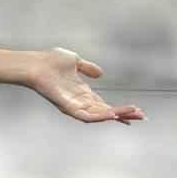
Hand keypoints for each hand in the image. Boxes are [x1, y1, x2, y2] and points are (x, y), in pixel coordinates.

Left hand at [30, 47, 144, 123]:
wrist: (35, 63)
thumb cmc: (49, 61)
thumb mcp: (74, 61)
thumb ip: (87, 68)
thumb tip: (100, 74)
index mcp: (82, 93)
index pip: (104, 104)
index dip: (120, 108)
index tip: (137, 111)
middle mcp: (79, 101)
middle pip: (106, 112)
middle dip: (124, 114)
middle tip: (142, 116)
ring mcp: (74, 106)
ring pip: (100, 115)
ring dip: (117, 115)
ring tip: (134, 113)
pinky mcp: (68, 107)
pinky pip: (87, 116)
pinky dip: (101, 116)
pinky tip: (114, 113)